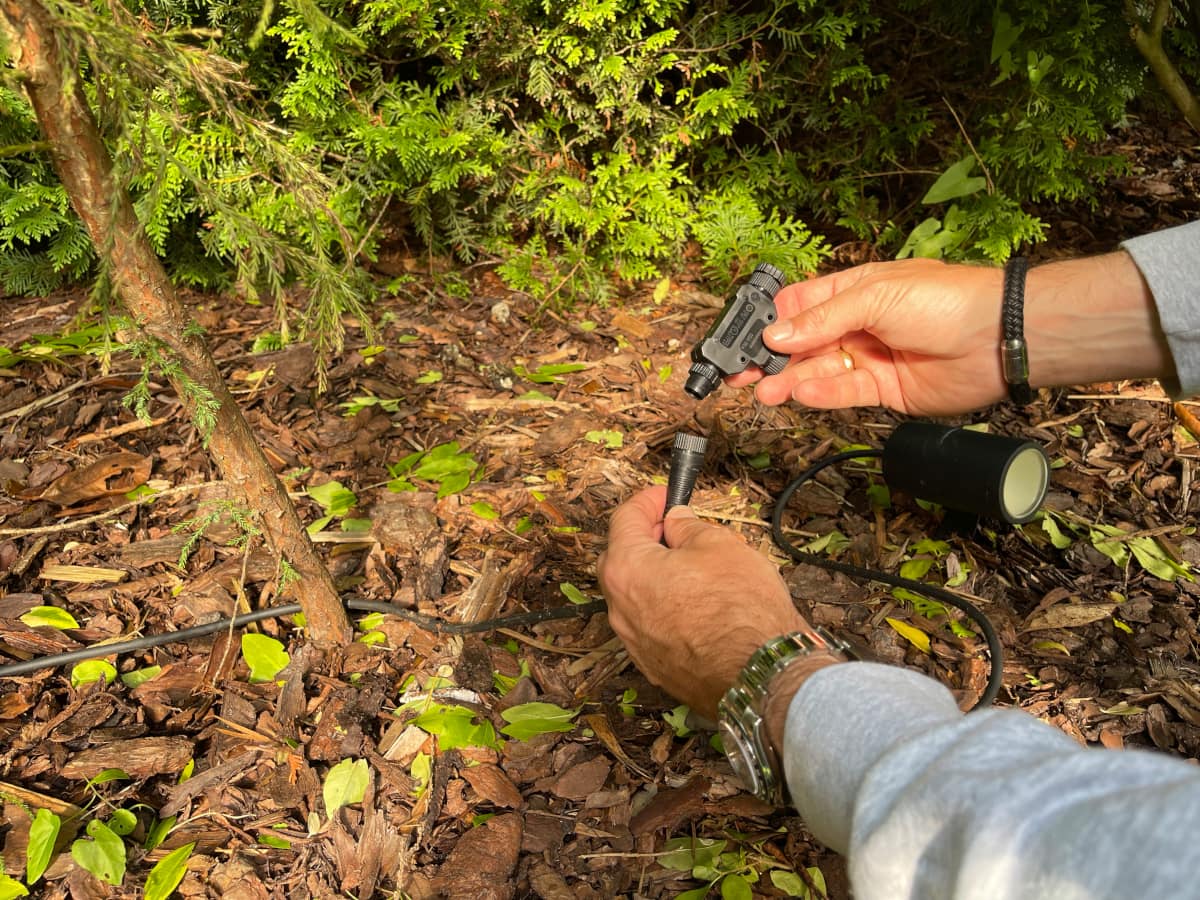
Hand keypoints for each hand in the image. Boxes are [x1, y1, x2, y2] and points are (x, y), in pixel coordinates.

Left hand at [597, 486, 809, 718]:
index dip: (648, 501)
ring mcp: (634, 643)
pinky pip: (651, 626)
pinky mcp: (653, 667)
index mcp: (627, 569)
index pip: (624, 519)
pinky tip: (695, 604)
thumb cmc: (741, 606)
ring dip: (655, 576)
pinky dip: (665, 608)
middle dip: (645, 537)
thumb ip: (688, 527)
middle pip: (621, 559)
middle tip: (676, 527)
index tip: (666, 495)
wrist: (761, 674)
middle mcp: (620, 609)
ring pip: (635, 596)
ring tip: (691, 567)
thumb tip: (676, 522)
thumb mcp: (719, 543)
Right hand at [729, 258, 1006, 415]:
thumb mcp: (874, 296)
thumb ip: (821, 319)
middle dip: (770, 357)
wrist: (996, 337)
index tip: (742, 337)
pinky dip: (822, 394)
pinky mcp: (884, 389)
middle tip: (740, 373)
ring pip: (818, 371)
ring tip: (763, 391)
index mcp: (852, 290)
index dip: (769, 320)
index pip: (798, 305)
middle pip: (802, 343)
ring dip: (789, 380)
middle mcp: (856, 324)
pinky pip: (844, 393)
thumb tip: (775, 334)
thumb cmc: (944, 300)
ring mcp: (869, 357)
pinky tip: (801, 394)